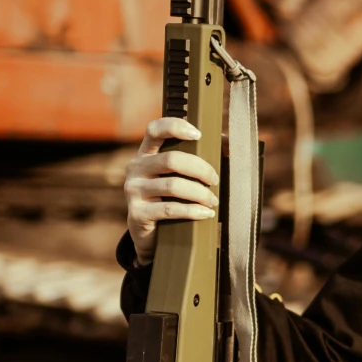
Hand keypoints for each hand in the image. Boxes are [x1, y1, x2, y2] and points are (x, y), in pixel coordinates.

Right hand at [124, 117, 218, 264]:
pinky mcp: (137, 213)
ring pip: (173, 186)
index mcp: (147, 153)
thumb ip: (198, 156)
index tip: (199, 135)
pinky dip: (193, 211)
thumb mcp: (179, 175)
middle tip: (215, 180)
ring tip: (213, 201)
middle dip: (200, 169)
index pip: (154, 129)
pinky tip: (206, 213)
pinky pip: (170, 209)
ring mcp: (133, 190)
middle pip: (171, 160)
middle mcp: (136, 168)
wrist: (151, 234)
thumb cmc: (171, 197)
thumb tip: (227, 143)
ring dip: (200, 193)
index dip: (176, 126)